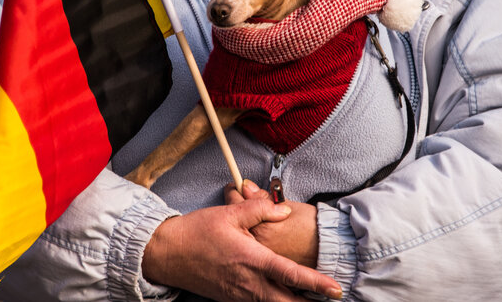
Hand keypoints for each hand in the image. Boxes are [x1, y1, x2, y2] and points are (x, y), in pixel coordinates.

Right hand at [142, 195, 340, 300]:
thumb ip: (260, 209)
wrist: (166, 253)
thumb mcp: (229, 213)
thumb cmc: (197, 232)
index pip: (290, 275)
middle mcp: (247, 282)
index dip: (315, 284)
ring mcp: (239, 294)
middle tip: (330, 301)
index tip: (335, 289)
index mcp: (251, 260)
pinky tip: (282, 296)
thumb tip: (284, 210)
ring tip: (310, 300)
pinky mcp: (230, 299)